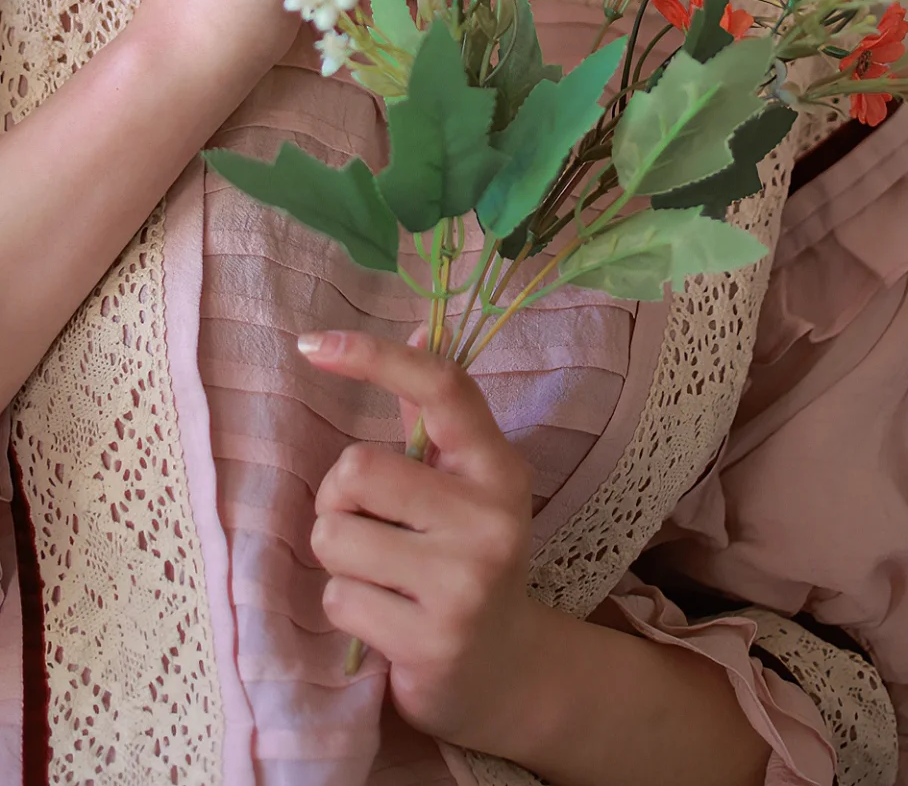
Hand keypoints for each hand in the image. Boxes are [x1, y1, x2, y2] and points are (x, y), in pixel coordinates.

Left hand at [302, 325, 539, 748]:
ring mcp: (465, 581)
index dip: (374, 357)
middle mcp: (491, 516)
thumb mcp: (461, 487)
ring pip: (336, 536)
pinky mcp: (432, 639)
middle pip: (358, 469)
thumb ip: (433, 417)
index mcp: (497, 466)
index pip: (442, 388)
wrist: (506, 672)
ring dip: (340, 557)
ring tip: (379, 575)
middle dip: (339, 498)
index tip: (311, 344)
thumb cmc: (465, 557)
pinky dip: (346, 605)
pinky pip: (339, 597)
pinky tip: (384, 618)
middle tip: (367, 524)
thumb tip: (416, 325)